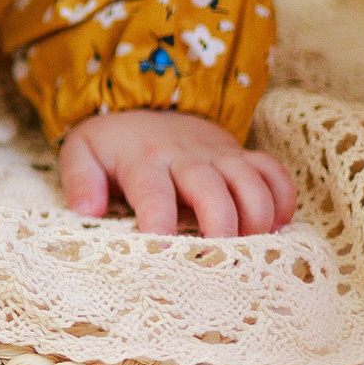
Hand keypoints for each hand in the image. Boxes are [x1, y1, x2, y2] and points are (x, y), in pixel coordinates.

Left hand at [59, 110, 296, 236]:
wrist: (146, 105)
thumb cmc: (114, 144)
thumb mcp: (82, 152)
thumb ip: (80, 180)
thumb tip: (86, 211)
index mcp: (143, 159)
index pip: (153, 192)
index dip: (159, 221)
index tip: (162, 250)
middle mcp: (186, 156)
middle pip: (212, 188)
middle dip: (220, 225)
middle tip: (219, 258)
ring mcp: (219, 155)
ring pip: (251, 182)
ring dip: (257, 217)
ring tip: (251, 248)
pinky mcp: (242, 156)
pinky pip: (274, 172)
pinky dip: (283, 199)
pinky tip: (277, 226)